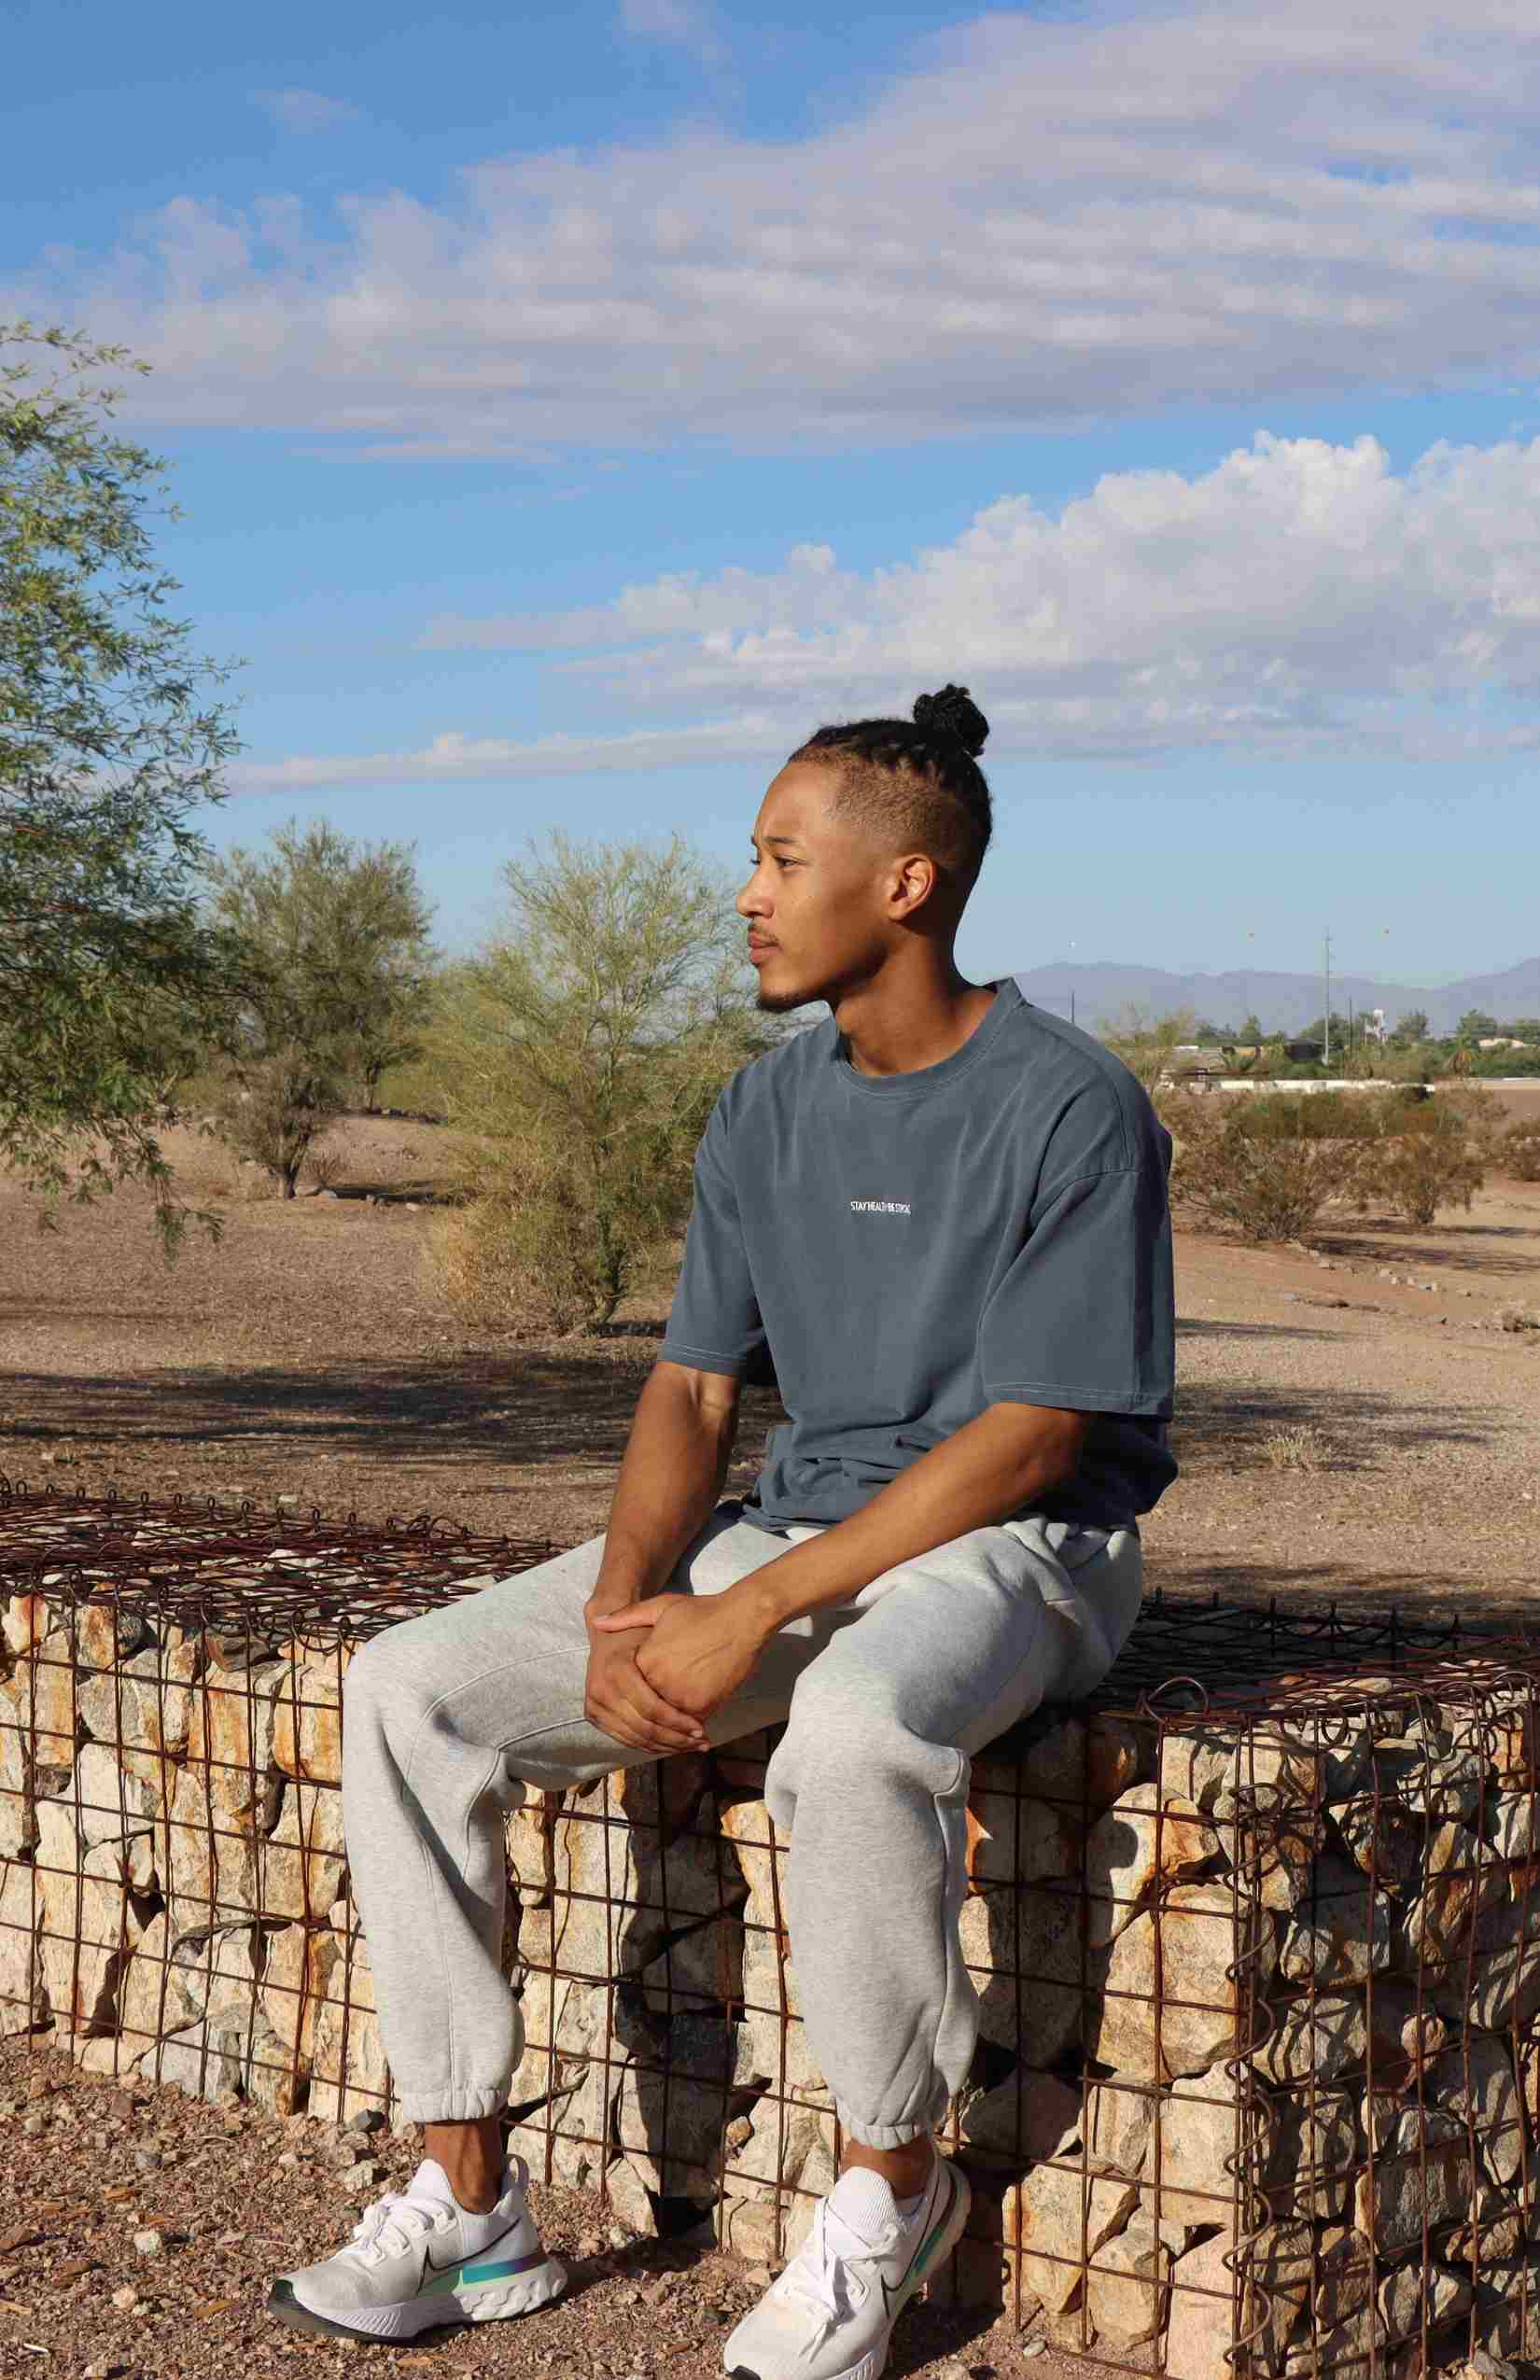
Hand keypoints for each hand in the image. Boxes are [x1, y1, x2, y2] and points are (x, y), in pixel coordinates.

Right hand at [583, 1624, 709, 1754]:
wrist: (605, 1636)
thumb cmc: (636, 1633)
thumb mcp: (651, 1628)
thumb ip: (663, 1640)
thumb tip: (690, 1657)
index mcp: (616, 1670)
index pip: (651, 1708)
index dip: (677, 1723)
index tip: (700, 1729)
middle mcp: (601, 1689)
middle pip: (644, 1728)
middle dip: (675, 1739)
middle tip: (701, 1743)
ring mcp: (594, 1704)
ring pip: (635, 1738)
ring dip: (665, 1746)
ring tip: (691, 1746)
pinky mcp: (594, 1714)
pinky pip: (624, 1738)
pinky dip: (649, 1745)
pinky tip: (671, 1745)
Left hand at [590, 1591, 765, 1723]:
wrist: (742, 1619)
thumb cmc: (703, 1611)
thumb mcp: (661, 1607)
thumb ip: (627, 1617)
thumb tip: (598, 1622)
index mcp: (643, 1662)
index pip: (631, 1692)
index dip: (636, 1699)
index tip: (643, 1702)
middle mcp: (657, 1682)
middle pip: (646, 1712)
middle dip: (651, 1725)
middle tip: (661, 1730)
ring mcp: (678, 1697)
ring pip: (666, 1724)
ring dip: (670, 1734)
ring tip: (678, 1736)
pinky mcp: (701, 1706)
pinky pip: (688, 1724)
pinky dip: (688, 1729)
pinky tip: (694, 1732)